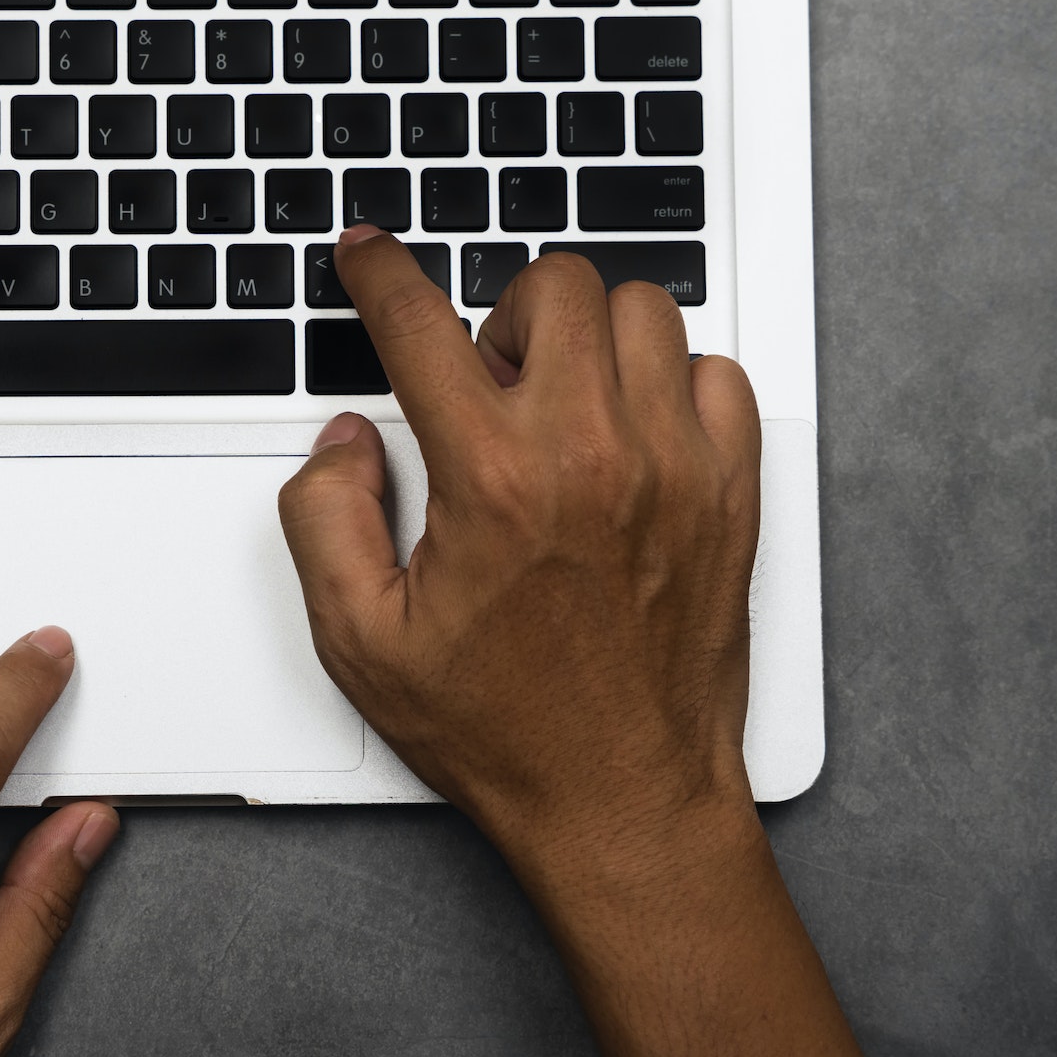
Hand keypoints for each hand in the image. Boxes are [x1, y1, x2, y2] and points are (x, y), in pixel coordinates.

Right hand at [279, 226, 892, 1056]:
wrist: (624, 801)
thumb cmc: (503, 730)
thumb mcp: (362, 640)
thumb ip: (324, 518)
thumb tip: (345, 440)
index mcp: (493, 480)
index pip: (421, 326)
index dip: (380, 274)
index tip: (368, 255)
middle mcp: (593, 454)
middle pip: (556, 286)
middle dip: (505, 312)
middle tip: (488, 380)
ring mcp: (677, 467)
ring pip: (644, 311)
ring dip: (590, 337)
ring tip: (562, 403)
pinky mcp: (733, 492)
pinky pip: (718, 373)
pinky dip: (673, 381)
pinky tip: (634, 433)